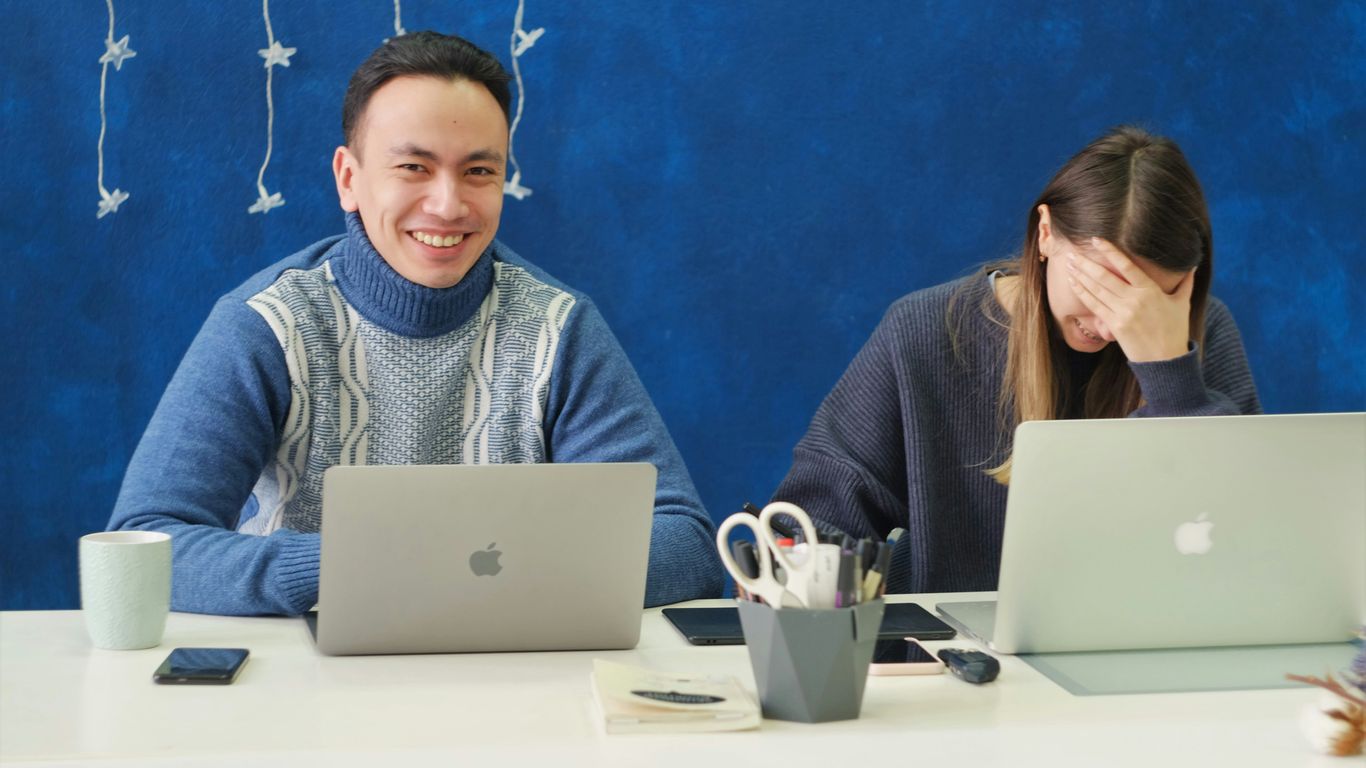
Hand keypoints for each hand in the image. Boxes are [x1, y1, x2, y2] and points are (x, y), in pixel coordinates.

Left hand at [1066, 238, 1194, 362]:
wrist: (1166, 360)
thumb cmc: (1175, 330)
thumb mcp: (1182, 304)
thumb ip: (1185, 283)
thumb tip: (1192, 266)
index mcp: (1150, 290)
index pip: (1127, 266)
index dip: (1110, 251)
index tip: (1096, 240)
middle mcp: (1134, 299)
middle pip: (1105, 276)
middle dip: (1086, 263)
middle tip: (1072, 252)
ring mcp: (1122, 313)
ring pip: (1096, 289)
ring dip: (1080, 275)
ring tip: (1068, 264)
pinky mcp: (1114, 325)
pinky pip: (1094, 305)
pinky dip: (1082, 293)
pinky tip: (1073, 283)